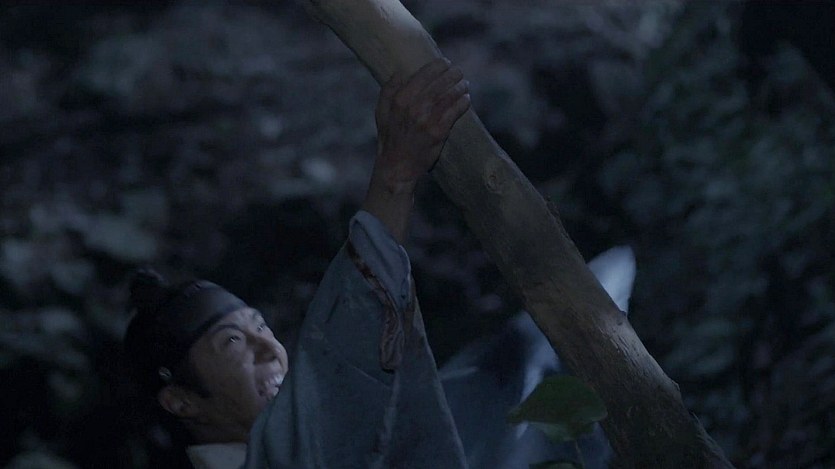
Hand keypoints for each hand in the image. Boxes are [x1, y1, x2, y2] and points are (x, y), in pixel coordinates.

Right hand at [373, 58, 470, 187]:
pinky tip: (466, 99)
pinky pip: (454, 112)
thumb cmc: (390, 138)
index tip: (446, 63)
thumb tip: (400, 72)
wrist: (397, 166)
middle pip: (439, 83)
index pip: (423, 75)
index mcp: (400, 100)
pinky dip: (463, 103)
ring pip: (449, 96)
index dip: (438, 66)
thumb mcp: (381, 112)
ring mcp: (427, 120)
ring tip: (465, 84)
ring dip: (460, 87)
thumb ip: (388, 90)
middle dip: (453, 75)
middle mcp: (414, 107)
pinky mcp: (438, 132)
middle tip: (459, 72)